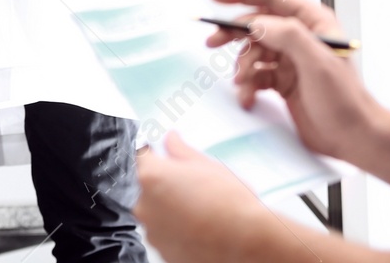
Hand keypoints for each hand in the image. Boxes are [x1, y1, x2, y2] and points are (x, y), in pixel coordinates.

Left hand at [135, 134, 275, 262]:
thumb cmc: (230, 203)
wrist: (248, 242)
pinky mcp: (163, 252)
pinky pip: (165, 234)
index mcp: (151, 177)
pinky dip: (177, 231)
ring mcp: (152, 232)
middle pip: (147, 187)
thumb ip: (181, 150)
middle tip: (191, 187)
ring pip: (156, 213)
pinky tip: (199, 228)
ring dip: (170, 209)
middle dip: (164, 184)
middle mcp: (145, 205)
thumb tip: (171, 139)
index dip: (156, 155)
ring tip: (199, 210)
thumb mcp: (207, 165)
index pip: (142, 157)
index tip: (166, 158)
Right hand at [206, 0, 379, 160]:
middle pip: (256, 23)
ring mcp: (290, 59)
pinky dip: (247, 85)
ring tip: (242, 83)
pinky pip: (255, 75)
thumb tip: (256, 23)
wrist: (353, 138)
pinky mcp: (282, 80)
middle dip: (233, 33)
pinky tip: (248, 97)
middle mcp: (299, 37)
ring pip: (252, 51)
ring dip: (242, 67)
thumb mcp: (318, 62)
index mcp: (312, 22)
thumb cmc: (345, 101)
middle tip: (213, 41)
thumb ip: (288, 36)